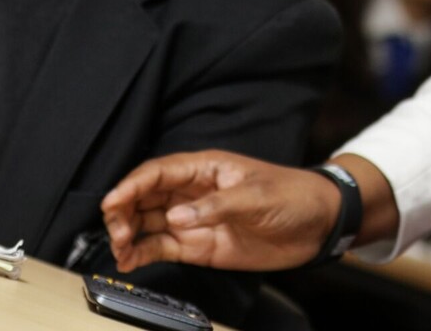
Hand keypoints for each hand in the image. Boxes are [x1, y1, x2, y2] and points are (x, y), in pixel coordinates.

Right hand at [101, 151, 341, 271]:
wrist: (317, 223)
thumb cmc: (292, 196)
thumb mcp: (257, 195)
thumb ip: (217, 206)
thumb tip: (177, 219)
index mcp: (205, 168)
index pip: (158, 173)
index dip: (131, 186)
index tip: (113, 202)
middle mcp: (192, 192)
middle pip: (145, 197)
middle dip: (123, 212)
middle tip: (116, 232)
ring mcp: (193, 219)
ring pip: (147, 223)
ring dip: (127, 234)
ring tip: (118, 249)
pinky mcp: (198, 245)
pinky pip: (161, 247)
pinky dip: (141, 254)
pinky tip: (127, 261)